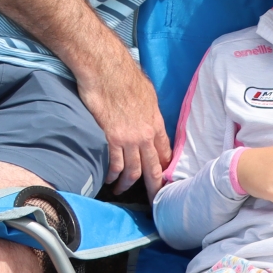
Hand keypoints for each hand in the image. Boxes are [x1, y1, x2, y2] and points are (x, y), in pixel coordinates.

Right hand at [73, 39, 171, 193]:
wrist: (106, 70)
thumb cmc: (125, 77)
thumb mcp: (147, 95)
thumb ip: (149, 113)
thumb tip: (147, 121)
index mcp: (156, 122)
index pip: (165, 152)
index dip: (166, 168)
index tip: (166, 180)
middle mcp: (146, 134)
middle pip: (154, 167)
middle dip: (156, 187)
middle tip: (155, 202)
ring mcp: (130, 138)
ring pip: (133, 170)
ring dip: (128, 184)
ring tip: (122, 191)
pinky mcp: (112, 138)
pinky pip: (115, 163)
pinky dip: (112, 174)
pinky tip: (109, 180)